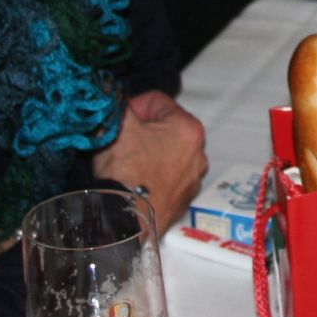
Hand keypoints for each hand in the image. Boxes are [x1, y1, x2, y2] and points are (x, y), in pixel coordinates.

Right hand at [91, 90, 208, 224]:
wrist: (124, 219)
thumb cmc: (126, 171)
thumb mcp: (119, 124)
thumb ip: (120, 103)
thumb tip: (116, 98)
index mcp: (189, 129)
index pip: (158, 102)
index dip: (134, 106)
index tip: (120, 118)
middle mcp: (199, 154)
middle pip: (165, 128)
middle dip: (142, 130)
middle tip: (121, 140)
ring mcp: (192, 180)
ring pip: (166, 154)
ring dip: (147, 153)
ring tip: (126, 163)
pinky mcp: (182, 201)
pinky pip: (166, 178)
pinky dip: (152, 176)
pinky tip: (135, 181)